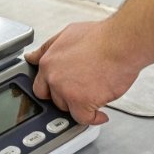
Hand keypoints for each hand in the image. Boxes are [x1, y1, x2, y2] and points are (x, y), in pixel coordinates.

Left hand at [24, 21, 141, 124]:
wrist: (120, 43)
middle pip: (53, 98)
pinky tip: (100, 114)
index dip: (51, 88)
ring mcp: (66, 91)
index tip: (58, 91)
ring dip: (80, 106)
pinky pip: (83, 118)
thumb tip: (33, 56)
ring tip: (93, 96)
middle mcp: (54, 77)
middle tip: (80, 92)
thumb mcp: (67, 34)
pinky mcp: (82, 102)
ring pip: (67, 108)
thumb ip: (48, 48)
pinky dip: (93, 118)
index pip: (40, 84)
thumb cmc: (101, 37)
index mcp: (48, 62)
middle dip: (65, 97)